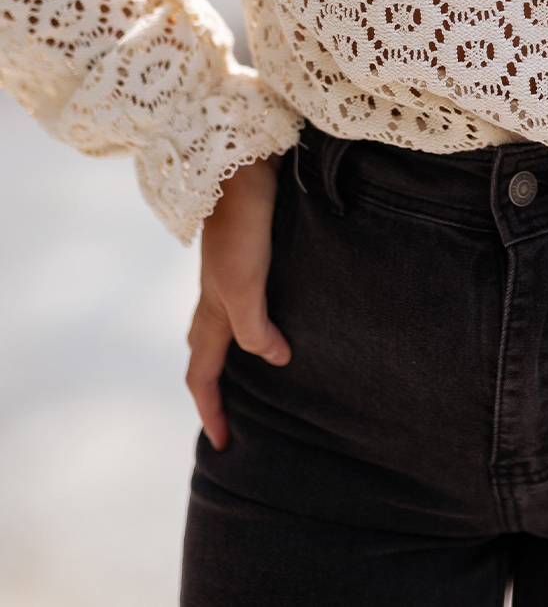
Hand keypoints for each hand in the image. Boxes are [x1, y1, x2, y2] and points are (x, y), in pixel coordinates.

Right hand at [186, 154, 290, 449]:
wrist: (243, 165)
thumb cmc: (242, 228)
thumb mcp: (244, 286)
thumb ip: (254, 328)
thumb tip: (276, 359)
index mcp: (211, 312)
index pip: (202, 376)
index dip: (211, 413)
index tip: (223, 447)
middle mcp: (216, 297)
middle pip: (207, 354)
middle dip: (214, 390)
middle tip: (232, 419)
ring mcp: (231, 275)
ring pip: (225, 326)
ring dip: (234, 356)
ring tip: (260, 375)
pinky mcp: (251, 254)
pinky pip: (247, 302)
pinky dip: (256, 323)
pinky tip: (280, 316)